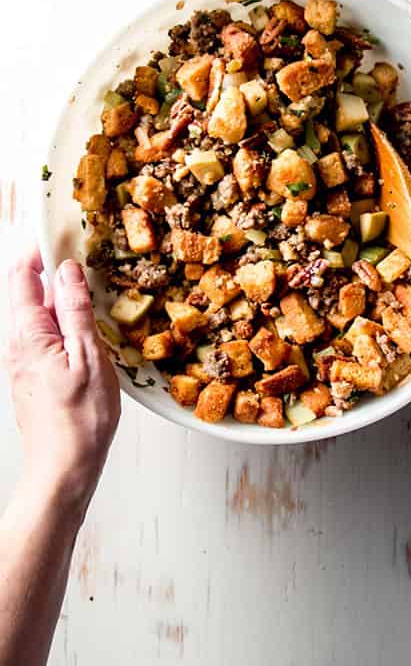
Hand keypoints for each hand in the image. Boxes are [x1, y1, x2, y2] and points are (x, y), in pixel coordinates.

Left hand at [6, 250, 118, 511]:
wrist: (63, 470)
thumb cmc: (80, 420)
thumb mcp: (88, 356)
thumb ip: (75, 310)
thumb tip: (68, 271)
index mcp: (28, 336)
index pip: (21, 277)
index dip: (37, 251)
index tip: (61, 233)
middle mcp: (18, 346)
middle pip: (30, 294)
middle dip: (57, 273)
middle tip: (90, 259)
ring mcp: (25, 363)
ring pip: (41, 316)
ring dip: (64, 300)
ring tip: (97, 293)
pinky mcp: (35, 376)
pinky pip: (47, 337)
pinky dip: (66, 324)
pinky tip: (91, 329)